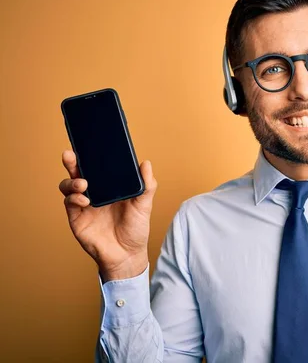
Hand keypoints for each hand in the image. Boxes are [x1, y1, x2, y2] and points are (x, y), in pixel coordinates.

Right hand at [58, 150, 157, 280]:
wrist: (127, 255)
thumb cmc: (136, 229)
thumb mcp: (144, 205)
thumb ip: (146, 185)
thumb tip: (146, 163)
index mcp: (110, 186)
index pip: (97, 166)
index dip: (90, 155)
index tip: (87, 143)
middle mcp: (95, 192)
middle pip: (78, 171)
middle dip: (72, 161)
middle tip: (70, 154)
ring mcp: (84, 204)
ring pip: (69, 185)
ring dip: (72, 181)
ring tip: (83, 184)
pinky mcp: (77, 217)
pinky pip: (69, 202)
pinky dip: (74, 198)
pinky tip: (84, 200)